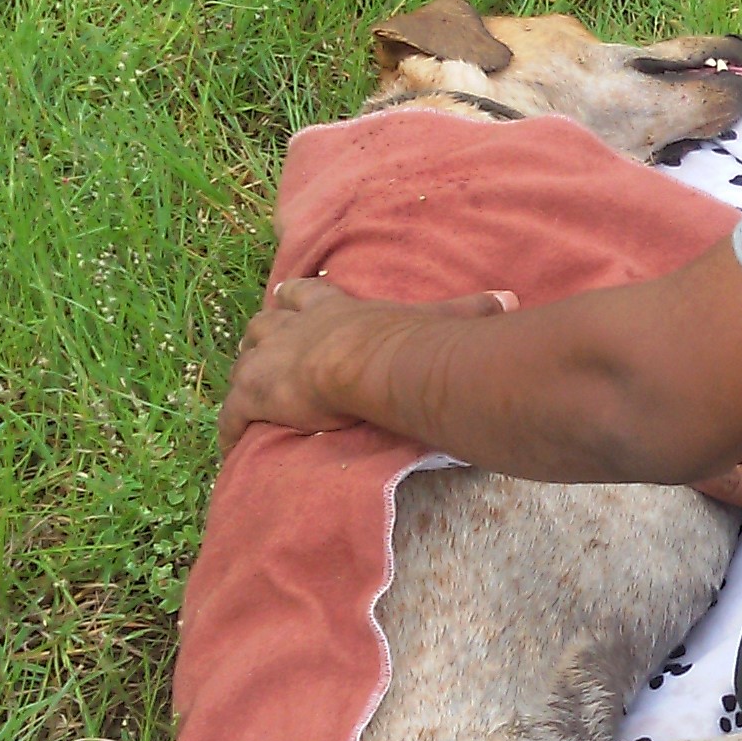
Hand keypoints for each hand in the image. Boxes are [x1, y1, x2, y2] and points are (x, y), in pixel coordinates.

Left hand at [217, 277, 516, 453]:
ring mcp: (268, 361)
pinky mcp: (254, 396)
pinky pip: (233, 416)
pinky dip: (232, 429)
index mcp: (334, 309)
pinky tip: (235, 445)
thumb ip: (470, 310)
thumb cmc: (409, 343)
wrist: (375, 365)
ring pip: (243, 365)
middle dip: (264, 336)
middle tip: (265, 349)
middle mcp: (293, 328)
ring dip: (247, 378)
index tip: (289, 297)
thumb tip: (509, 300)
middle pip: (264, 325)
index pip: (308, 295)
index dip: (299, 298)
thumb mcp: (439, 320)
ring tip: (250, 398)